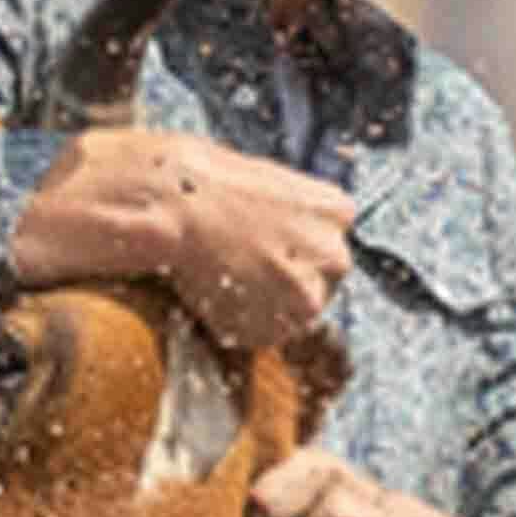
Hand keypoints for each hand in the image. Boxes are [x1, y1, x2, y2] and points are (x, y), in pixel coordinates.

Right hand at [10, 127, 354, 354]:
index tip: (269, 246)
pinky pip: (263, 332)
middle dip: (287, 278)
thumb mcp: (271, 185)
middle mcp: (335, 255)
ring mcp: (310, 296)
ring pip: (293, 310)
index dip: (294, 248)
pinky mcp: (277, 329)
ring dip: (265, 303)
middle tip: (245, 266)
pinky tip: (217, 292)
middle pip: (319, 278)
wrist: (178, 209)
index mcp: (338, 212)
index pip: (326, 242)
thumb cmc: (210, 185)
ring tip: (226, 277)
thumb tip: (286, 240)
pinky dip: (241, 321)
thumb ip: (293, 216)